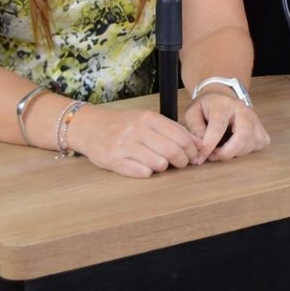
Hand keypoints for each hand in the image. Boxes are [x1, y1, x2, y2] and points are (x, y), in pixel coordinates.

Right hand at [65, 106, 204, 177]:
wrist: (91, 127)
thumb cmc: (124, 124)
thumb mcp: (148, 120)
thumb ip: (172, 130)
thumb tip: (198, 144)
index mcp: (148, 118)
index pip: (180, 136)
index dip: (191, 149)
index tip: (194, 155)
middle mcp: (136, 130)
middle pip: (171, 150)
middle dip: (182, 161)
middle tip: (182, 164)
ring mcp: (124, 146)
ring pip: (158, 163)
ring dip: (165, 167)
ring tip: (162, 165)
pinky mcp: (113, 161)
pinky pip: (140, 172)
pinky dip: (148, 173)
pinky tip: (146, 168)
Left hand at [184, 90, 271, 162]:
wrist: (222, 97)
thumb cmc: (206, 107)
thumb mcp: (192, 112)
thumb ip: (195, 129)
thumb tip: (201, 147)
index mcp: (223, 104)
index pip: (218, 127)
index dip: (209, 145)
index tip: (200, 156)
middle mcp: (242, 109)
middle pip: (243, 134)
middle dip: (228, 152)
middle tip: (214, 156)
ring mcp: (254, 118)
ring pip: (251, 142)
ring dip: (235, 153)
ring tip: (221, 151)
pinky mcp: (260, 127)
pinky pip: (259, 144)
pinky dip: (248, 150)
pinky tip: (236, 147)